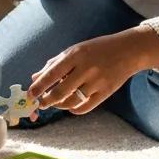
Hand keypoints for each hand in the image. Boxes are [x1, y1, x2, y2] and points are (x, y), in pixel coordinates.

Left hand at [27, 27, 158, 114]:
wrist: (128, 50)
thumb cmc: (98, 49)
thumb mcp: (75, 50)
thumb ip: (54, 63)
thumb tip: (34, 77)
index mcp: (76, 55)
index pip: (52, 74)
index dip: (39, 86)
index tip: (30, 94)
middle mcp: (86, 69)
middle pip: (60, 92)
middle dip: (47, 100)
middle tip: (41, 103)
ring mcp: (97, 82)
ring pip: (72, 102)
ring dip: (59, 105)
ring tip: (55, 103)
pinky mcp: (106, 92)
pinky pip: (85, 107)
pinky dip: (74, 109)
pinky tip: (70, 106)